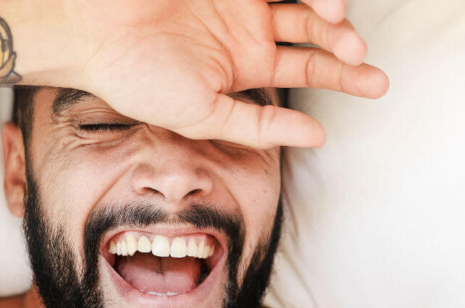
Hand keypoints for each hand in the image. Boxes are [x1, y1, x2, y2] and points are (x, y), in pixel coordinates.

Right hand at [68, 0, 387, 147]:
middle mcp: (249, 30)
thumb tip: (317, 138)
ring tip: (337, 20)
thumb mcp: (205, 114)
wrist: (87, 31)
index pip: (309, 70)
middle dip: (344, 44)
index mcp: (247, 66)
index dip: (346, 76)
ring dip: (327, 10)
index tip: (377, 84)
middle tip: (357, 53)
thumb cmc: (137, 78)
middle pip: (315, 32)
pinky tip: (323, 1)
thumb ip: (259, 126)